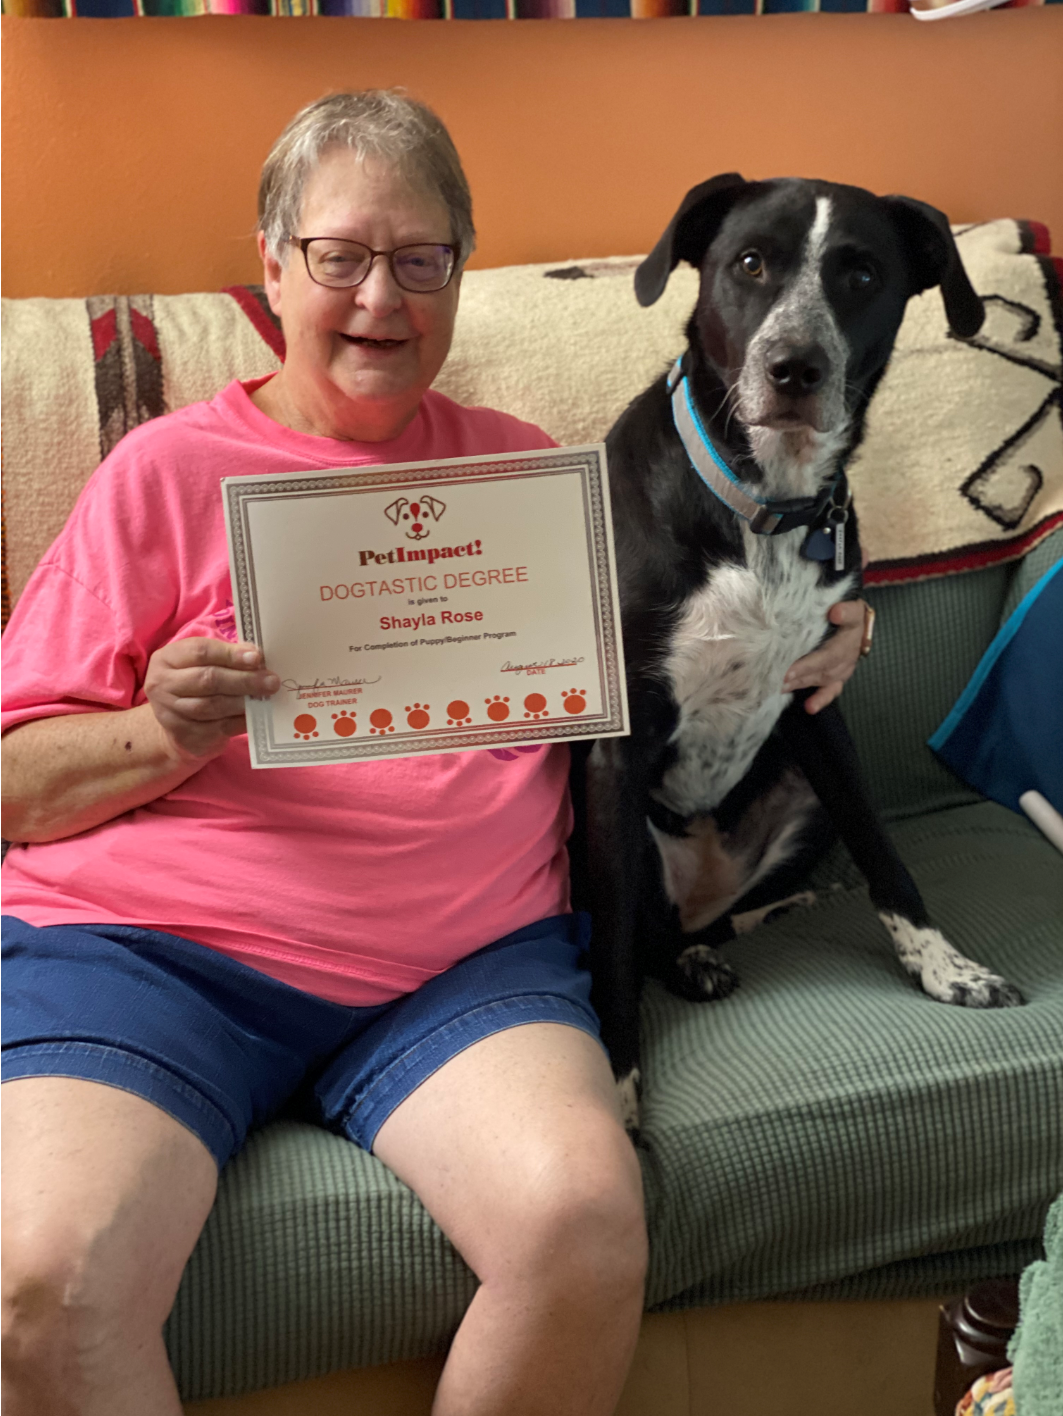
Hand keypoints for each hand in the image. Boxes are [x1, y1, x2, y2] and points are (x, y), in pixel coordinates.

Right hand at [144, 637, 278, 759]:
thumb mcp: (202, 664)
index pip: (200, 652)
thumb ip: (224, 657)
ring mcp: (170, 713)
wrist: (177, 726)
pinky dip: (240, 721)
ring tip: (265, 697)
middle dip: (243, 680)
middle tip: (271, 681)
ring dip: (243, 701)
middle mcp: (162, 685)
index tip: (257, 657)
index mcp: (167, 659)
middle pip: (207, 679)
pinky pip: (218, 727)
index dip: (230, 654)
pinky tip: (256, 715)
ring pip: (212, 706)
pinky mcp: (184, 736)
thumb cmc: (195, 685)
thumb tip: (256, 657)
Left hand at [783, 600, 867, 714]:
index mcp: (849, 636)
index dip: (810, 663)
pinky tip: (809, 707)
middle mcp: (846, 656)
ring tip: (778, 686)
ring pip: (819, 678)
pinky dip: (820, 699)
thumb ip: (845, 609)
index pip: (828, 654)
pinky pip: (831, 691)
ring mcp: (842, 669)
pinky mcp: (837, 678)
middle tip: (777, 677)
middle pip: (822, 667)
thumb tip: (835, 612)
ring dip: (800, 683)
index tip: (789, 669)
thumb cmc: (847, 612)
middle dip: (800, 673)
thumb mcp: (851, 606)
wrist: (857, 624)